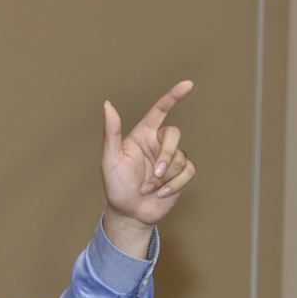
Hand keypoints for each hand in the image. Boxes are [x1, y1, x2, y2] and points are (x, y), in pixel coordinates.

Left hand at [101, 80, 195, 232]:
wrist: (129, 213)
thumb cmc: (115, 186)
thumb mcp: (110, 159)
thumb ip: (111, 132)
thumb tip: (107, 105)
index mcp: (142, 135)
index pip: (160, 110)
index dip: (173, 96)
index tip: (188, 84)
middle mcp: (157, 144)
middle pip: (174, 135)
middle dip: (165, 156)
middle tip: (153, 175)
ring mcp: (170, 159)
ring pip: (180, 157)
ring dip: (164, 177)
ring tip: (148, 189)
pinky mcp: (180, 174)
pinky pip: (188, 171)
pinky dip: (175, 184)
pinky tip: (162, 193)